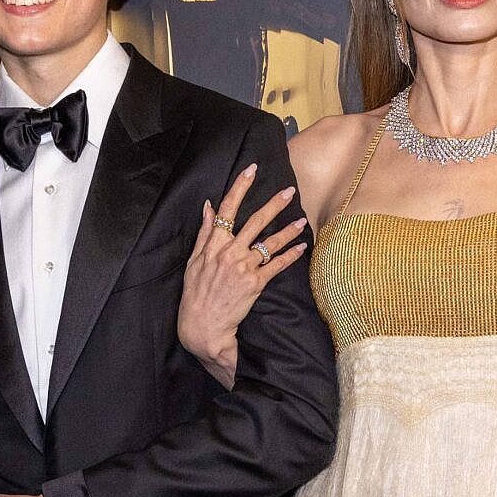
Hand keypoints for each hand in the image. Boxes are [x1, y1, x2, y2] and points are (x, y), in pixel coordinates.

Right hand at [177, 163, 308, 386]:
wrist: (202, 326)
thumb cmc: (195, 294)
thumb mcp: (194, 261)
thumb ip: (205, 233)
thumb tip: (209, 206)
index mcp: (214, 245)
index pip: (228, 209)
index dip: (240, 187)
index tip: (252, 170)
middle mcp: (229, 253)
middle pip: (255, 221)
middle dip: (274, 204)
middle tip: (289, 191)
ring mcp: (243, 268)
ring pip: (270, 243)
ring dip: (288, 230)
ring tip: (302, 220)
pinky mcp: (255, 284)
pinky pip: (277, 266)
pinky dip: (291, 255)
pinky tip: (302, 246)